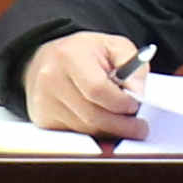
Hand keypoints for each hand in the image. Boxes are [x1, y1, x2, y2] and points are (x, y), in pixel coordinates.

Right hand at [20, 31, 150, 137]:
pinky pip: (76, 137)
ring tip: (125, 125)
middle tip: (140, 127)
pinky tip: (105, 128)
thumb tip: (138, 92)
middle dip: (122, 125)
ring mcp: (44, 103)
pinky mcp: (43, 121)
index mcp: (70, 56)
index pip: (97, 89)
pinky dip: (95, 136)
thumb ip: (133, 64)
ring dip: (111, 132)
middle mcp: (51, 80)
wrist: (48, 61)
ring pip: (86, 130)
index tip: (136, 105)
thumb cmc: (85, 54)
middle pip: (92, 115)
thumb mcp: (113, 46)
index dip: (121, 102)